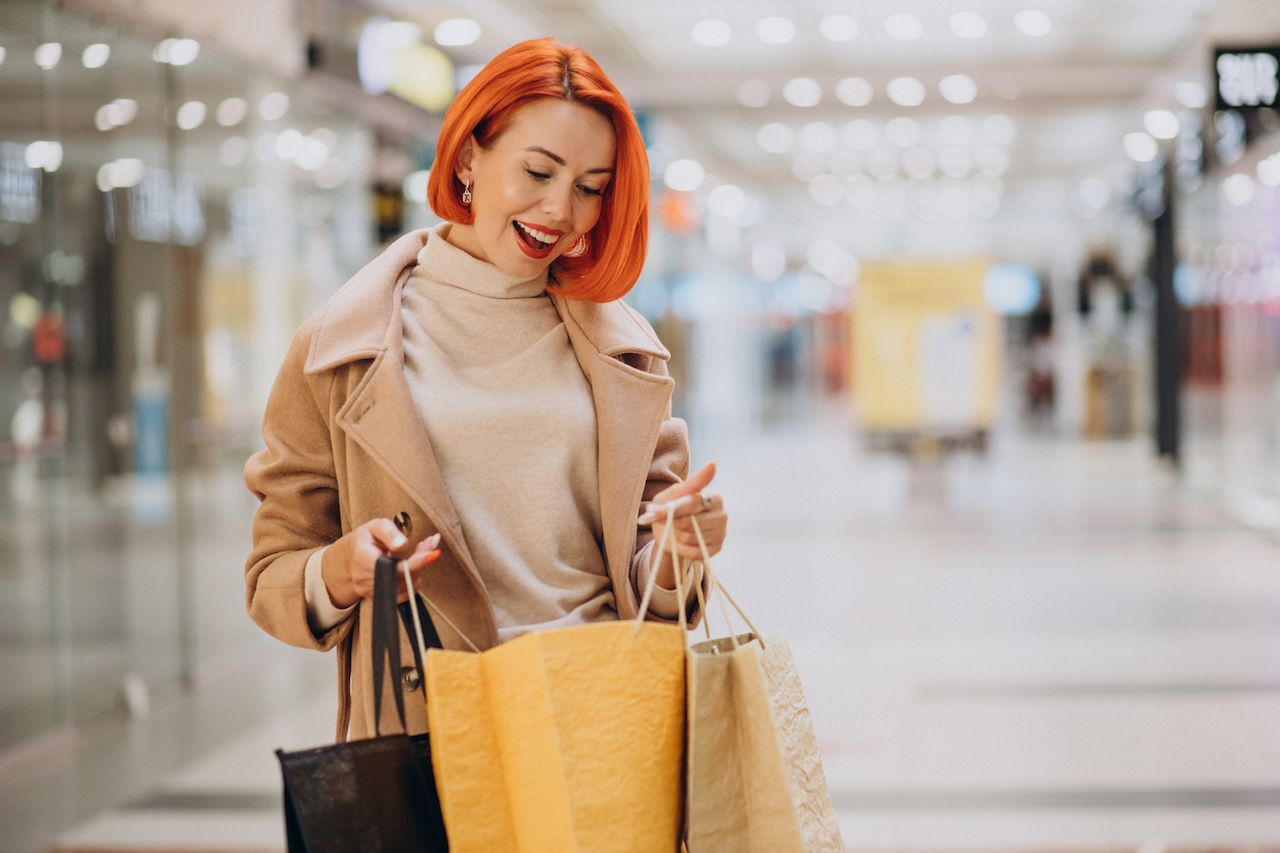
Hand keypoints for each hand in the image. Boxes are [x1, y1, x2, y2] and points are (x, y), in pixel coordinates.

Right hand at [321, 519, 441, 607]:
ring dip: (418, 570)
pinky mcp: (378, 598)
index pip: (392, 566)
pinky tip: (411, 568)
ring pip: (406, 586)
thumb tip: (402, 545)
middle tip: (428, 545)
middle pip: (403, 576)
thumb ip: (389, 532)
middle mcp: (364, 578)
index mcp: (362, 557)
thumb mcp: (376, 526)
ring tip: (417, 554)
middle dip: (420, 561)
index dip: (414, 563)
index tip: (432, 555)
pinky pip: (404, 594)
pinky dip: (413, 581)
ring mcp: (370, 591)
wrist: (351, 557)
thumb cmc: (367, 539)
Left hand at [638, 462, 727, 586]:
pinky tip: (681, 541)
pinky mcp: (716, 549)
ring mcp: (721, 534)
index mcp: (715, 497)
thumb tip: (714, 463)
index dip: (670, 509)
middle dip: (672, 523)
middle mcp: (722, 515)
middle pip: (689, 523)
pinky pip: (694, 552)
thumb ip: (690, 484)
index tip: (651, 512)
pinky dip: (682, 548)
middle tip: (666, 520)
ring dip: (675, 536)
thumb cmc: (672, 506)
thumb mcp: (674, 493)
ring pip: (690, 538)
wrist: (670, 531)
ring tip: (675, 530)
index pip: (692, 503)